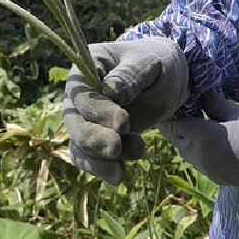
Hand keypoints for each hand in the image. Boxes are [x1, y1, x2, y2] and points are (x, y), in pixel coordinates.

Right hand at [64, 37, 188, 183]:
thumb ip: (130, 75)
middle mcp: (78, 94)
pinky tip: (120, 175)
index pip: (81, 93)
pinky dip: (101, 169)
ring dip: (101, 158)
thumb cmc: (154, 64)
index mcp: (85, 67)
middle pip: (75, 122)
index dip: (98, 110)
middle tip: (117, 148)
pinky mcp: (95, 138)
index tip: (124, 122)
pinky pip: (88, 158)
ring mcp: (84, 118)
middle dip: (94, 139)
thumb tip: (111, 90)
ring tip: (137, 152)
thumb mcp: (148, 64)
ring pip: (80, 145)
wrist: (163, 80)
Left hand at [159, 91, 238, 204]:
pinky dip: (193, 149)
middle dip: (173, 124)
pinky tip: (203, 139)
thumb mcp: (236, 113)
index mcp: (198, 135)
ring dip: (182, 137)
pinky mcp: (213, 175)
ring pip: (183, 150)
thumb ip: (214, 103)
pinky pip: (195, 160)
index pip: (171, 123)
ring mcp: (203, 167)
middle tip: (177, 109)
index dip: (170, 112)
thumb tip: (202, 92)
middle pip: (174, 137)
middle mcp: (195, 154)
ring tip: (189, 121)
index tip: (172, 101)